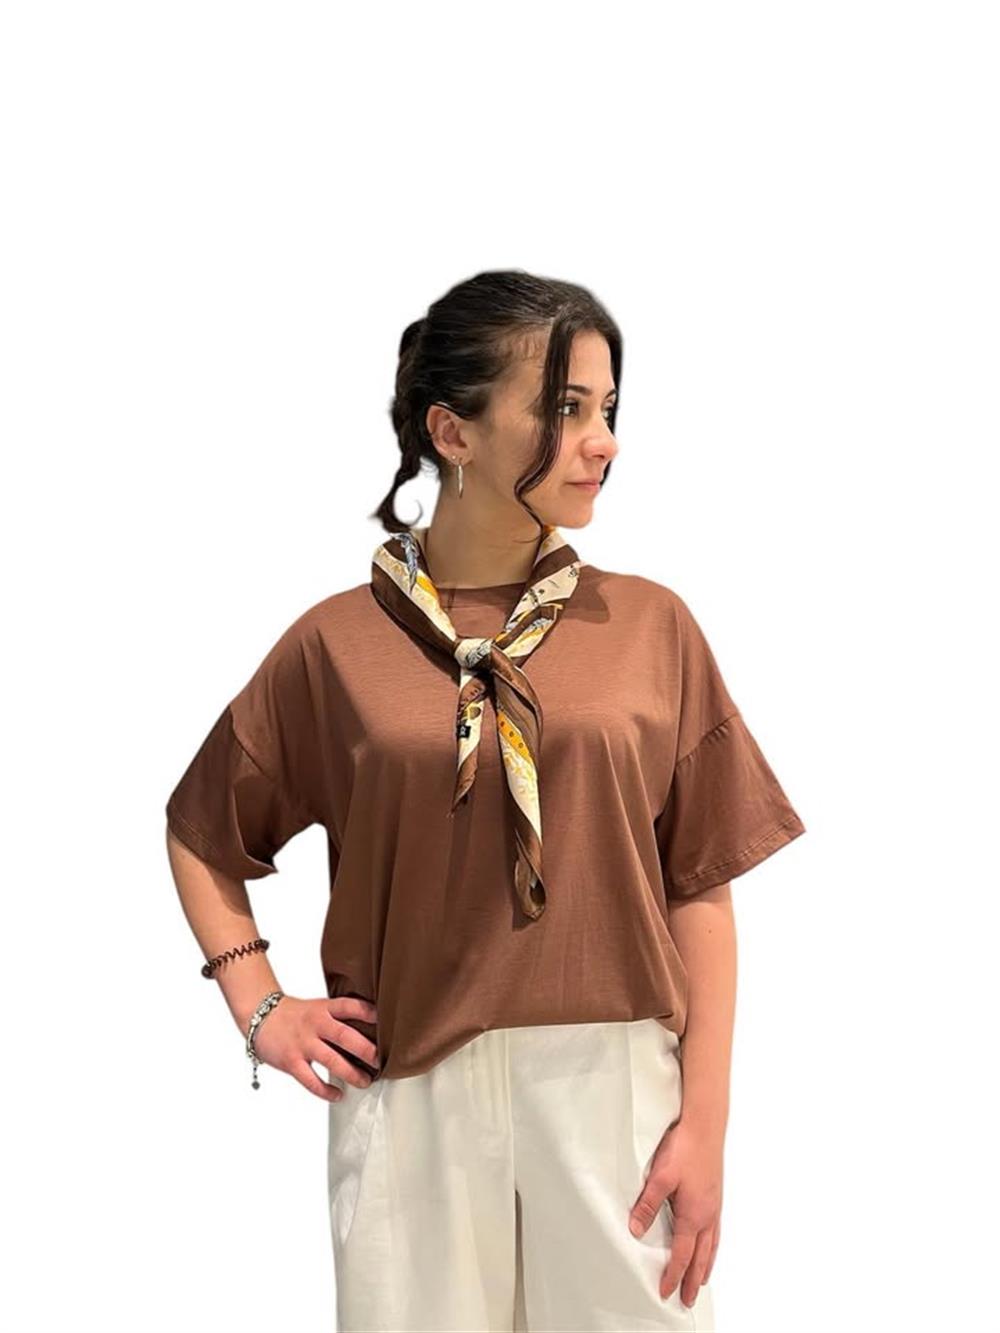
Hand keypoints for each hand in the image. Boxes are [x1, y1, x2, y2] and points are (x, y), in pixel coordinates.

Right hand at [250, 995, 379, 1102]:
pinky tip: (338, 1095)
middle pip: (345, 1036)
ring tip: (365, 1082)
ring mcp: (303, 1043)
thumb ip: (338, 1017)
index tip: (385, 1021)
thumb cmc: (295, 1015)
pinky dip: (326, 1090)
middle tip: (381, 1061)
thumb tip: (368, 1030)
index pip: (349, 1006)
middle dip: (366, 1050)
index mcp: (324, 1008)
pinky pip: (311, 1080)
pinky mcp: (291, 1061)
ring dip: (352, 1073)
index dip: (368, 1012)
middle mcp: (315, 1024)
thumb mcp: (318, 1007)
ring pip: (332, 1061)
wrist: (260, 1016)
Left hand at [628, 1115, 723, 1306]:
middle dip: (693, 1280)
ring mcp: (714, 1206)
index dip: (673, 1275)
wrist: (706, 1126)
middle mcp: (707, 1216)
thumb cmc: (685, 1148)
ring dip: (706, 1266)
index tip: (666, 1292)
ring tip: (702, 1281)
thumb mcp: (660, 1177)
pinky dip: (713, 1246)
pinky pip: (716, 1231)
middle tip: (688, 1299)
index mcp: (693, 1215)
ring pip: (711, 1246)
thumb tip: (636, 1229)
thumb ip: (647, 1204)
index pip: (682, 1255)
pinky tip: (710, 1244)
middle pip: (701, 1257)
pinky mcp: (716, 1196)